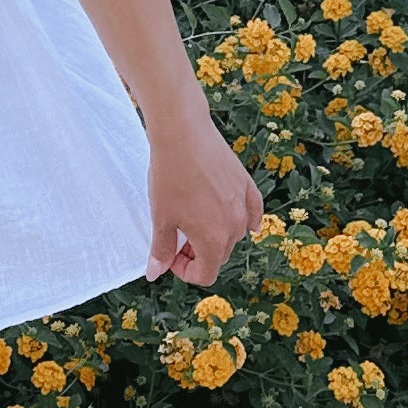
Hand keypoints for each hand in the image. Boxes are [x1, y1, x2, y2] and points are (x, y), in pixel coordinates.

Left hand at [146, 103, 263, 287]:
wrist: (182, 133)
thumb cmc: (169, 175)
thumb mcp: (161, 217)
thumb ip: (161, 249)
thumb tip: (155, 273)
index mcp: (213, 240)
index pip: (206, 274)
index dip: (186, 272)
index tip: (171, 255)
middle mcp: (235, 226)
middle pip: (220, 256)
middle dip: (199, 254)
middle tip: (178, 238)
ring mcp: (244, 204)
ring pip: (234, 234)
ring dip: (216, 236)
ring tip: (194, 219)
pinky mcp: (247, 185)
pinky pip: (252, 212)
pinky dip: (245, 220)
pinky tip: (238, 219)